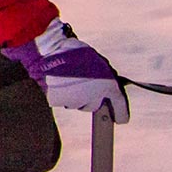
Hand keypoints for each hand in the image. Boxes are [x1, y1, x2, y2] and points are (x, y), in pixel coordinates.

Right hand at [4, 22, 129, 124]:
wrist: (50, 52)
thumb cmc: (74, 52)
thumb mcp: (98, 62)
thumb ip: (104, 77)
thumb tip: (105, 87)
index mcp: (108, 84)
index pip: (120, 105)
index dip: (121, 114)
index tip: (121, 120)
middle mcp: (94, 95)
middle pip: (94, 106)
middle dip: (90, 99)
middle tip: (82, 84)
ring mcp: (76, 100)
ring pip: (78, 104)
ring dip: (75, 97)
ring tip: (68, 79)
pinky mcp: (60, 102)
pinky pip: (64, 102)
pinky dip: (62, 95)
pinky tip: (59, 82)